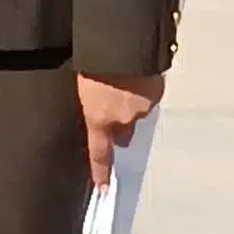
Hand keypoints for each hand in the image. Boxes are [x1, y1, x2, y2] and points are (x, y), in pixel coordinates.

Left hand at [78, 71, 165, 188]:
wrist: (120, 45)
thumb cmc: (90, 64)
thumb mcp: (78, 89)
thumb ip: (84, 107)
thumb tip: (87, 114)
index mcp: (97, 119)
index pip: (99, 153)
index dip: (100, 172)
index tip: (103, 187)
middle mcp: (122, 119)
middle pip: (123, 134)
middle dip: (118, 128)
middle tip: (110, 111)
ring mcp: (141, 107)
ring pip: (135, 116)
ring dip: (128, 107)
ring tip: (120, 86)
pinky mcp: (155, 94)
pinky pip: (147, 99)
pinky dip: (141, 93)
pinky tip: (133, 79)